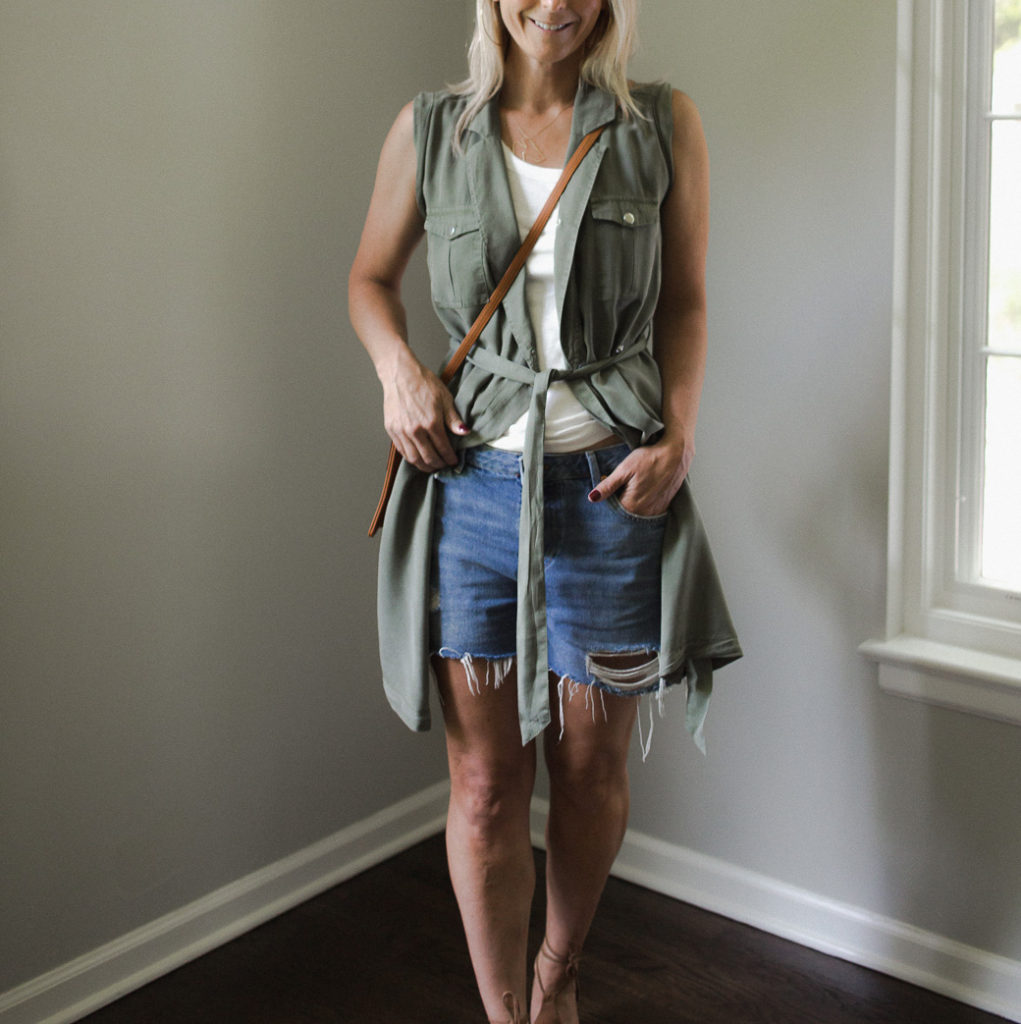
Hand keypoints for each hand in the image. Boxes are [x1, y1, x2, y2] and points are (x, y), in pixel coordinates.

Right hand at [381, 350, 468, 471]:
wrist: (400, 374)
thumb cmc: (423, 383)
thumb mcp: (445, 398)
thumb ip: (453, 419)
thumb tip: (464, 433)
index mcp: (431, 423)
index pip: (443, 449)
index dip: (450, 458)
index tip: (453, 461)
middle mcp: (415, 430)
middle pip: (429, 458)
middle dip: (438, 466)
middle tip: (444, 466)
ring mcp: (402, 431)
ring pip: (414, 458)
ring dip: (424, 466)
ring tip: (431, 466)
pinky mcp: (391, 430)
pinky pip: (402, 451)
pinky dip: (411, 458)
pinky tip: (417, 457)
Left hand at [587, 437, 693, 517]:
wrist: (677, 453)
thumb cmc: (650, 458)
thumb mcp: (624, 469)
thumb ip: (608, 486)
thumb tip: (592, 498)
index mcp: (632, 506)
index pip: (613, 511)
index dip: (609, 499)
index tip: (609, 488)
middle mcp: (645, 512)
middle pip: (625, 513)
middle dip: (620, 502)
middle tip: (623, 484)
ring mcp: (657, 510)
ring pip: (637, 511)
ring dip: (633, 502)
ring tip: (635, 484)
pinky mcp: (665, 505)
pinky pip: (649, 509)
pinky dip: (644, 502)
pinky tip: (644, 488)